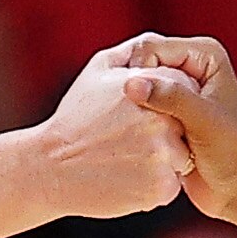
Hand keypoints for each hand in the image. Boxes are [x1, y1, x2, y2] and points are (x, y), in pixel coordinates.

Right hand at [34, 58, 194, 220]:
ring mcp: (163, 156)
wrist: (51, 167)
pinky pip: (170, 184)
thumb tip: (157, 49)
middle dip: (167, 133)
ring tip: (127, 160)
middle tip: (132, 141)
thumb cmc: (74, 118)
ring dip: (162, 161)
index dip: (167, 106)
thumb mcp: (98, 70)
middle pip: (185, 126)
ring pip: (181, 158)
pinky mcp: (161, 188)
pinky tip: (126, 178)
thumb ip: (133, 52)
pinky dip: (153, 185)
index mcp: (153, 90)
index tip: (144, 117)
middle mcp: (163, 121)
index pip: (184, 91)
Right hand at [110, 33, 236, 226]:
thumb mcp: (203, 121)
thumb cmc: (234, 153)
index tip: (128, 100)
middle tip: (126, 119)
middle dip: (131, 92)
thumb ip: (170, 98)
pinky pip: (140, 113)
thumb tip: (131, 85)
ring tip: (130, 132)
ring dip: (131, 111)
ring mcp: (179, 93)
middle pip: (142, 68)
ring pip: (138, 92)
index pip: (152, 49)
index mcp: (204, 56)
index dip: (137, 71)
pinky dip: (134, 125)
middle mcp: (191, 69)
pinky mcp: (169, 116)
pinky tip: (132, 142)